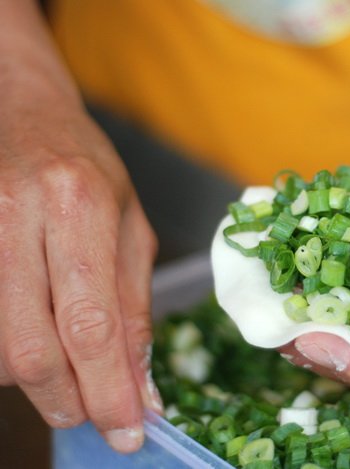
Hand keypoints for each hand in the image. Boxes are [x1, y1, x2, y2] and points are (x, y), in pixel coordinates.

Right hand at [0, 95, 159, 451]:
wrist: (17, 109)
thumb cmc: (86, 167)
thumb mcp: (130, 226)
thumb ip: (134, 306)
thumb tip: (141, 386)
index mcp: (80, 205)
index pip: (92, 322)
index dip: (108, 389)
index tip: (128, 431)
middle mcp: (19, 217)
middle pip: (31, 346)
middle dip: (66, 399)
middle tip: (91, 415)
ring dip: (34, 381)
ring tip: (67, 373)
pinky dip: (7, 353)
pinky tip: (33, 342)